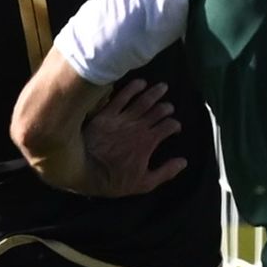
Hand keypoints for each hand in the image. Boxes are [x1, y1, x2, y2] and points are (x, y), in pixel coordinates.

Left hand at [77, 78, 186, 197]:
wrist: (83, 169)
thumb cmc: (114, 179)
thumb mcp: (144, 184)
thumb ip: (166, 172)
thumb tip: (183, 162)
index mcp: (148, 141)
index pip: (168, 126)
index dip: (175, 125)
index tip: (175, 127)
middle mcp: (138, 126)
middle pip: (158, 110)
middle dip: (167, 107)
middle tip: (169, 106)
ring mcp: (122, 118)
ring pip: (143, 100)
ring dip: (155, 93)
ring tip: (162, 87)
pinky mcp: (107, 113)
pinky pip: (122, 96)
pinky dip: (133, 88)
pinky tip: (139, 83)